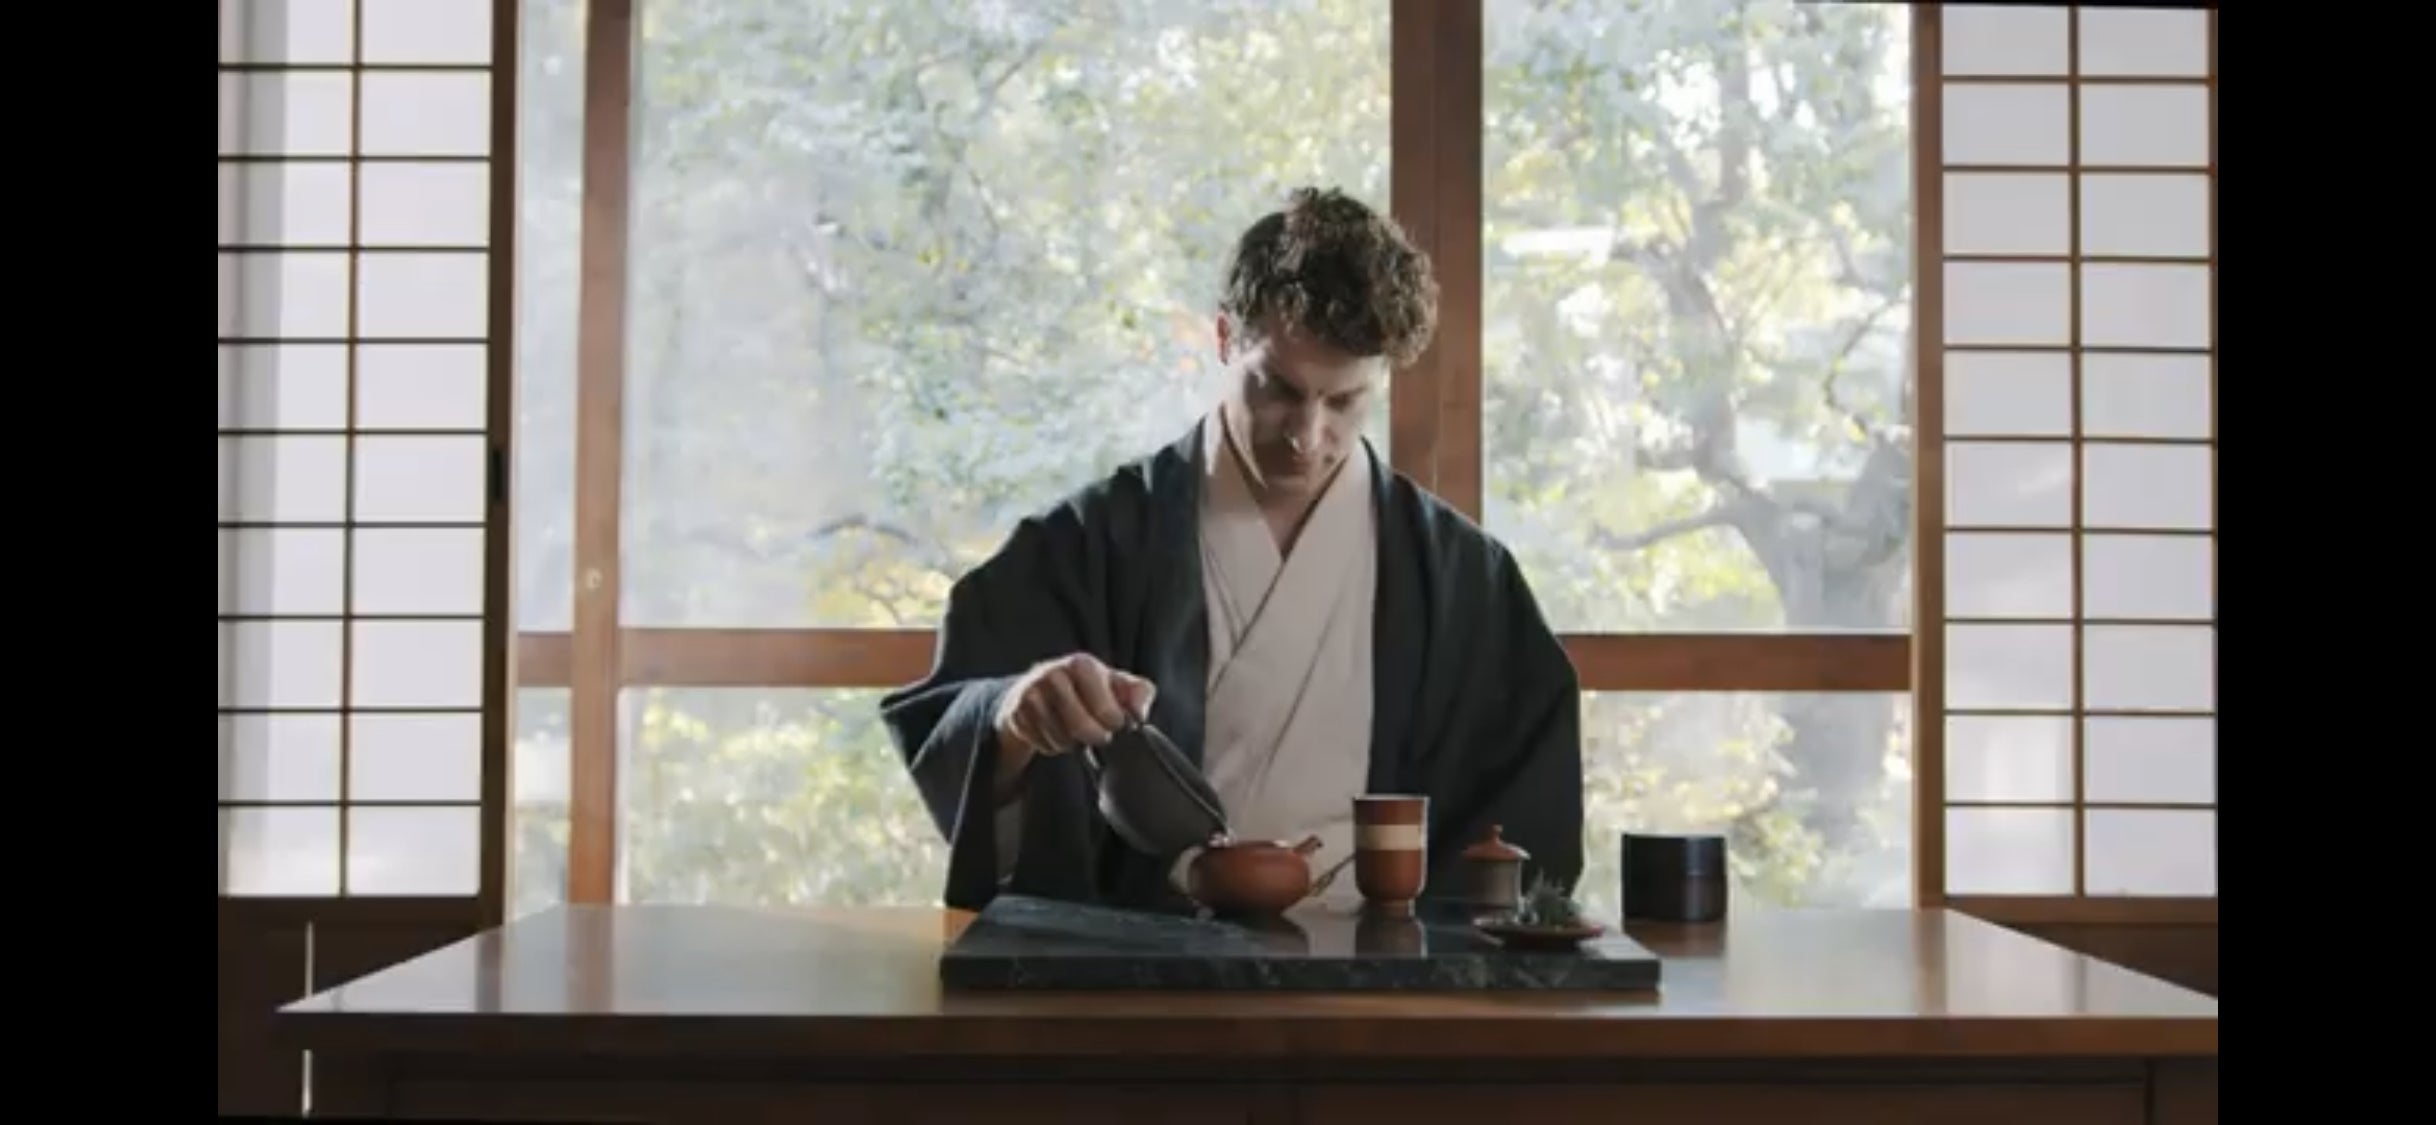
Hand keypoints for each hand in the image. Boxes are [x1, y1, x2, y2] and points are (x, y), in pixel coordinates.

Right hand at [993, 653, 1156, 758]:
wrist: (1043, 688)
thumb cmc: (1090, 688)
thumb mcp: (1119, 684)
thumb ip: (1139, 693)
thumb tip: (1138, 715)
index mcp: (1081, 664)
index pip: (1105, 709)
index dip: (1114, 723)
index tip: (1116, 723)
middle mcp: (1051, 674)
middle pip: (1079, 727)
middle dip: (1094, 737)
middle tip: (1099, 734)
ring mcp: (1030, 694)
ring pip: (1060, 740)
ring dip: (1072, 744)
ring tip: (1076, 731)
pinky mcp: (1016, 714)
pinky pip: (1042, 746)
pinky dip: (1053, 747)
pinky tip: (1056, 733)